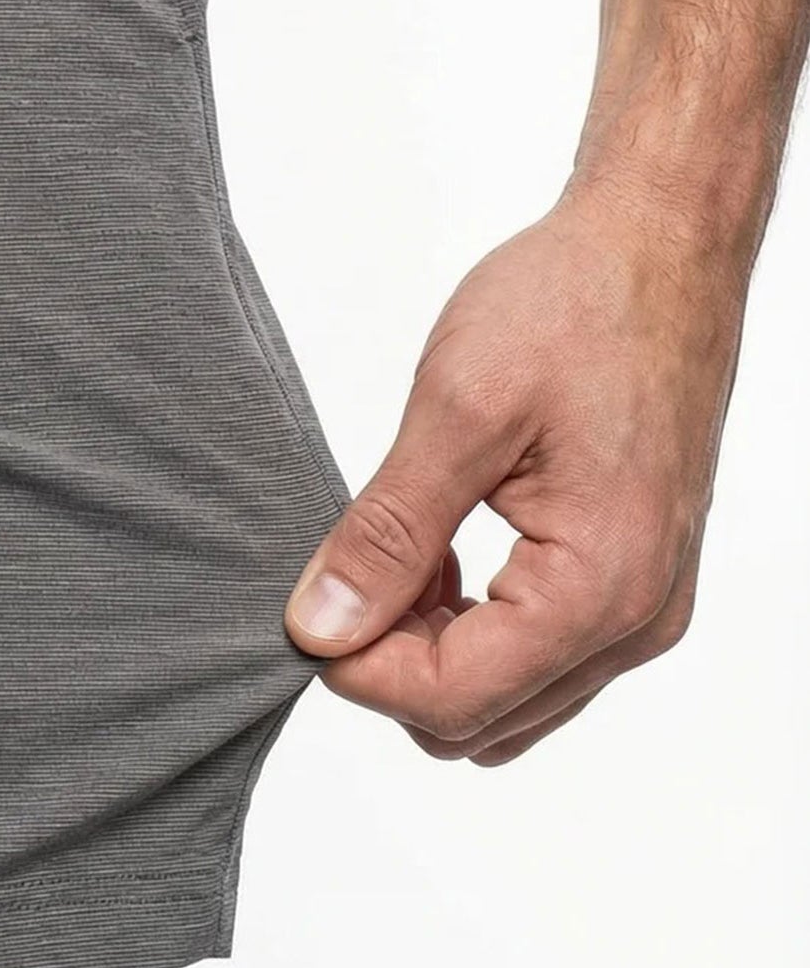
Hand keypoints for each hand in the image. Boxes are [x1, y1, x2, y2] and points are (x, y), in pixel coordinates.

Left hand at [282, 182, 749, 764]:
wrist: (658, 248)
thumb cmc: (574, 307)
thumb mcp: (457, 411)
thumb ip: (387, 533)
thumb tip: (319, 628)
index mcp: (600, 586)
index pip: (451, 700)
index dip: (358, 668)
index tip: (308, 602)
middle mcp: (638, 621)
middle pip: (478, 719)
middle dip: (394, 661)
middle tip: (355, 563)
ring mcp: (645, 608)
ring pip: (507, 700)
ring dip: (432, 647)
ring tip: (401, 548)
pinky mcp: (636, 584)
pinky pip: (540, 658)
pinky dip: (473, 627)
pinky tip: (439, 550)